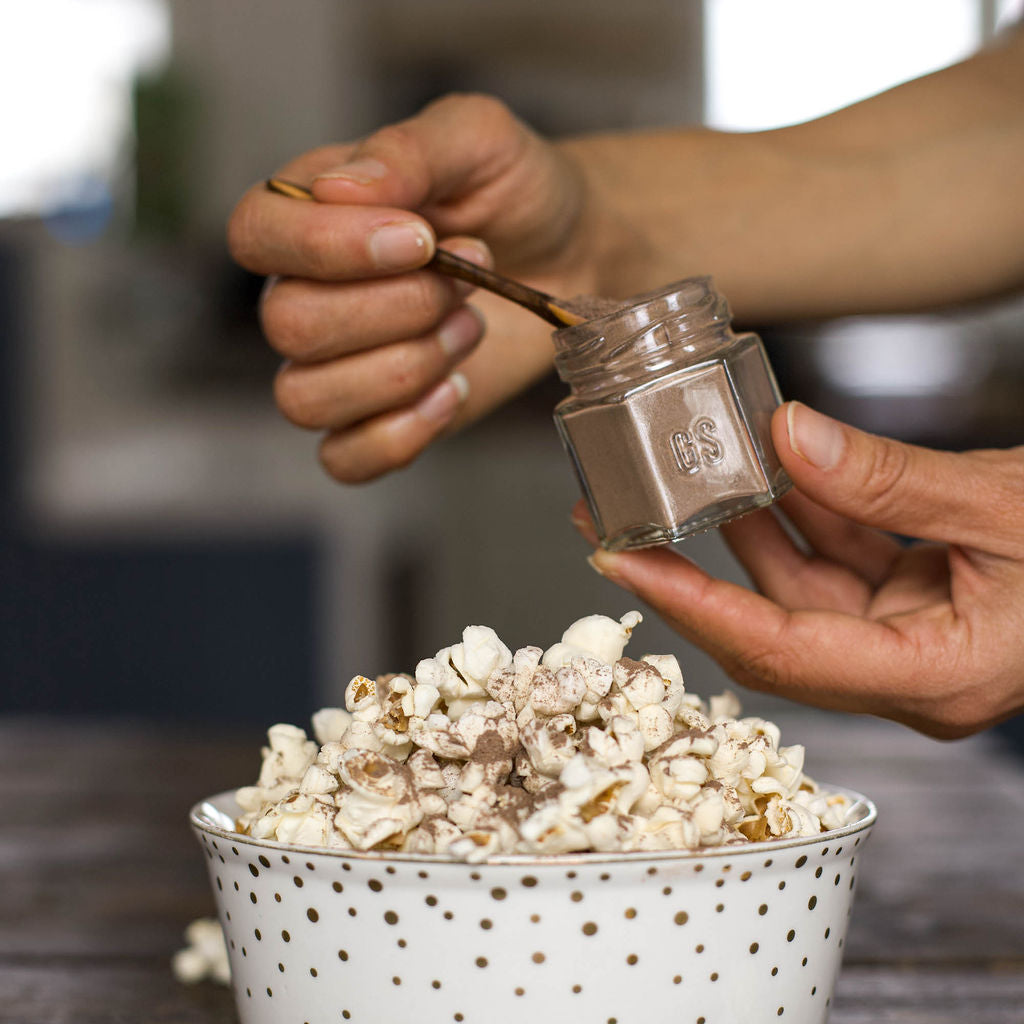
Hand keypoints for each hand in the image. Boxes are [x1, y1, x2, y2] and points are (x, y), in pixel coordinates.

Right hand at [227, 94, 596, 481]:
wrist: (577, 256)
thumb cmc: (520, 192)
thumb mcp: (478, 139)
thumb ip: (409, 150)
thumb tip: (338, 188)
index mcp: (311, 213)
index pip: (256, 235)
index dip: (327, 247)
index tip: (419, 241)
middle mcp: (309, 291)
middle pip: (290, 326)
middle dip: (397, 308)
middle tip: (470, 277)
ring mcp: (339, 365)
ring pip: (309, 398)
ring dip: (406, 367)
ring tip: (468, 325)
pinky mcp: (378, 419)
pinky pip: (343, 458)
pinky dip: (399, 436)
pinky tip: (453, 391)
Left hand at [577, 402, 1023, 737]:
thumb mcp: (1008, 505)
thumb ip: (892, 480)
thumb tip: (788, 438)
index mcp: (936, 676)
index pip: (782, 654)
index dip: (693, 607)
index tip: (619, 562)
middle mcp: (909, 668)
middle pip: (771, 627)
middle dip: (692, 572)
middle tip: (613, 524)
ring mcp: (910, 632)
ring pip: (798, 585)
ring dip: (742, 529)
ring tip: (672, 482)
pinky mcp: (915, 595)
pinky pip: (837, 556)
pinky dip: (801, 511)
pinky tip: (762, 468)